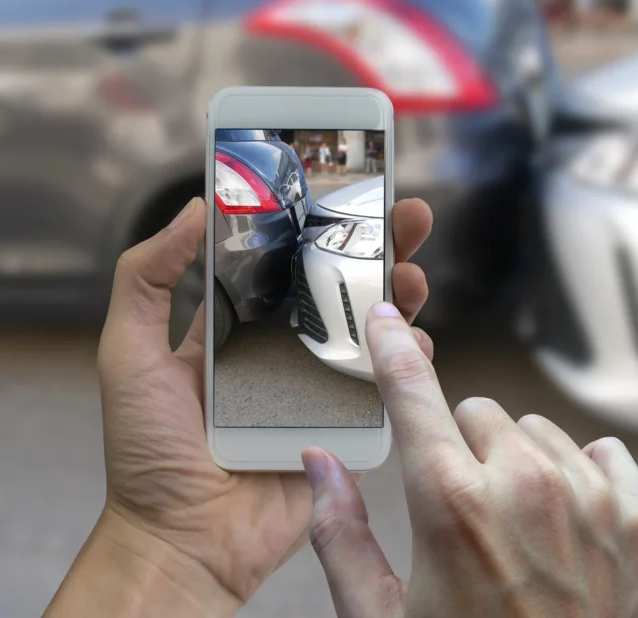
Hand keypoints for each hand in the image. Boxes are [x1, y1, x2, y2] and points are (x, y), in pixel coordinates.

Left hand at [46, 196, 433, 615]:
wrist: (185, 539)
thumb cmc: (149, 453)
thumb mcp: (129, 352)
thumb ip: (146, 277)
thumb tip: (195, 208)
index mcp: (242, 330)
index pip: (290, 266)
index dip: (321, 229)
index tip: (349, 193)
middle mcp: (288, 354)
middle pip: (345, 290)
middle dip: (380, 251)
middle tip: (407, 218)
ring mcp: (323, 391)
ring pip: (376, 333)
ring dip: (402, 298)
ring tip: (411, 278)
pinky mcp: (349, 428)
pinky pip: (390, 389)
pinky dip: (409, 361)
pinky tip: (413, 342)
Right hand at [303, 308, 637, 616]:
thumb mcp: (378, 617)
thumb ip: (339, 533)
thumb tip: (318, 464)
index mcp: (451, 502)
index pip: (413, 393)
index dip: (392, 350)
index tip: (387, 318)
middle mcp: (525, 485)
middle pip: (478, 411)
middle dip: (461, 446)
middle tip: (461, 508)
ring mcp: (589, 497)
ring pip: (537, 430)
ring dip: (519, 463)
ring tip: (514, 528)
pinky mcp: (637, 515)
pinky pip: (601, 452)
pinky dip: (581, 478)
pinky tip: (566, 525)